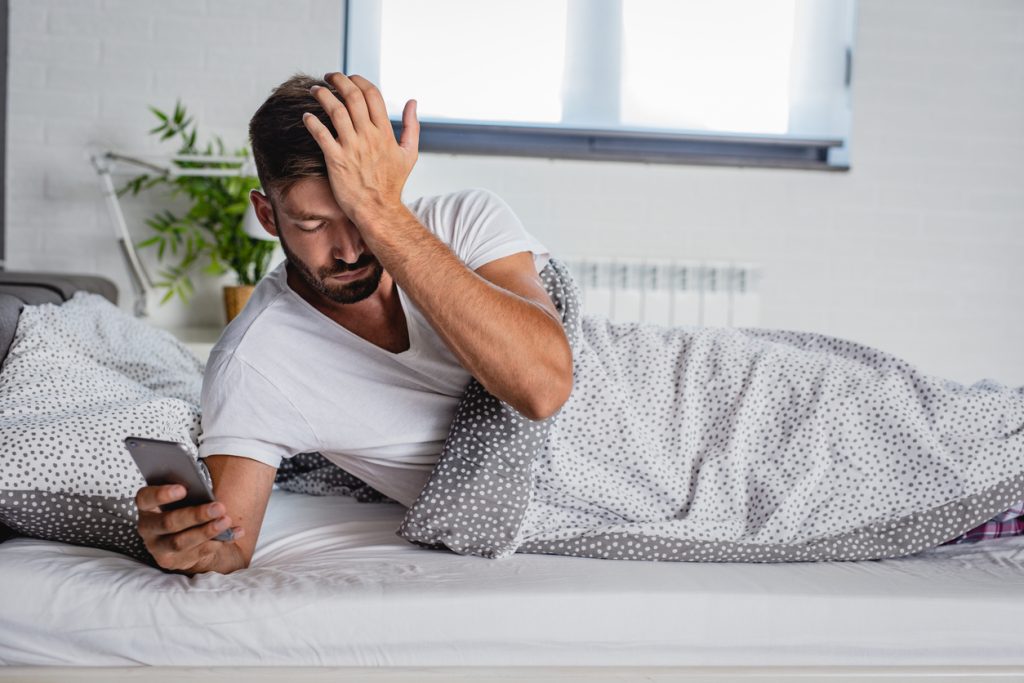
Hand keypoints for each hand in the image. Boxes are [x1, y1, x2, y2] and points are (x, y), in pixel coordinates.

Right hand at [135, 484, 244, 573]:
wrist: (188, 536)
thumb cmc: (184, 507)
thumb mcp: (183, 498)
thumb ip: (189, 492)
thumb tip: (205, 491)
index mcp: (147, 506)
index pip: (146, 498)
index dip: (162, 494)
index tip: (183, 489)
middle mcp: (148, 528)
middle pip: (168, 522)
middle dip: (196, 515)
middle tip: (219, 507)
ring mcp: (158, 547)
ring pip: (181, 542)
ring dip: (206, 531)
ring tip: (226, 521)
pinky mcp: (172, 562)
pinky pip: (196, 553)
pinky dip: (218, 541)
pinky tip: (235, 532)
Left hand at [303, 72, 418, 225]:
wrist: (379, 210)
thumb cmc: (392, 184)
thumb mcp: (409, 154)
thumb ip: (412, 126)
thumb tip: (413, 102)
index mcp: (385, 132)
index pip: (372, 95)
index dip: (359, 81)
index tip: (349, 78)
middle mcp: (369, 136)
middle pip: (353, 97)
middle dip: (339, 80)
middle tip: (329, 77)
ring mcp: (352, 148)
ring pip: (336, 111)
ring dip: (323, 95)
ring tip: (315, 90)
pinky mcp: (337, 161)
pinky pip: (321, 135)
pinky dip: (311, 122)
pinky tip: (306, 116)